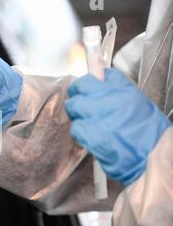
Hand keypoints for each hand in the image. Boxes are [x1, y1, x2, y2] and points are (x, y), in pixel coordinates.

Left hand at [65, 68, 170, 185]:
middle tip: (83, 108)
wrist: (151, 153)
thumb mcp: (133, 97)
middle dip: (77, 101)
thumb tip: (98, 72)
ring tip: (91, 124)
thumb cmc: (146, 127)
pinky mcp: (90, 136)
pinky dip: (80, 132)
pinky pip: (76, 128)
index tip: (82, 91)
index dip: (81, 86)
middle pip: (76, 94)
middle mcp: (104, 101)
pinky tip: (92, 135)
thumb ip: (113, 84)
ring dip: (79, 116)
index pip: (86, 80)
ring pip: (74, 111)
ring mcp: (95, 119)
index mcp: (116, 90)